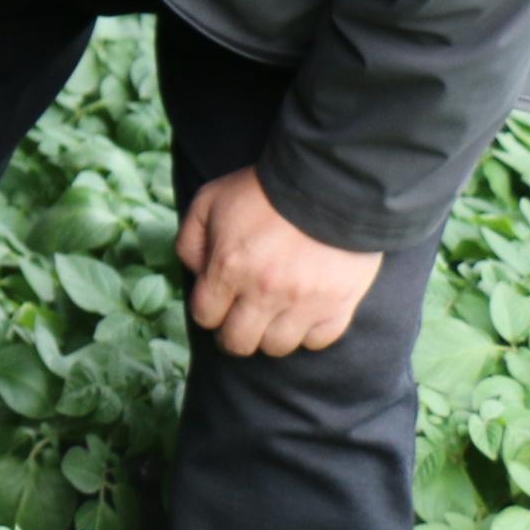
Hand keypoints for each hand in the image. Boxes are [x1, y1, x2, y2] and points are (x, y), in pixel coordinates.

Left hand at [175, 166, 383, 356]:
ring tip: (274, 313)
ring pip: (276, 347)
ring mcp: (303, 303)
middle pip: (238, 342)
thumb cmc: (265, 190)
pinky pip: (318, 341)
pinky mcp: (338, 305)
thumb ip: (190, 239)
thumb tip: (195, 273)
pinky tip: (304, 312)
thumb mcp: (210, 201)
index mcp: (228, 267)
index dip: (209, 310)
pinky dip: (309, 332)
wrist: (331, 182)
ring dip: (270, 334)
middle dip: (233, 332)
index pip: (205, 317)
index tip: (218, 302)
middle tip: (241, 318)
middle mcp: (263, 292)